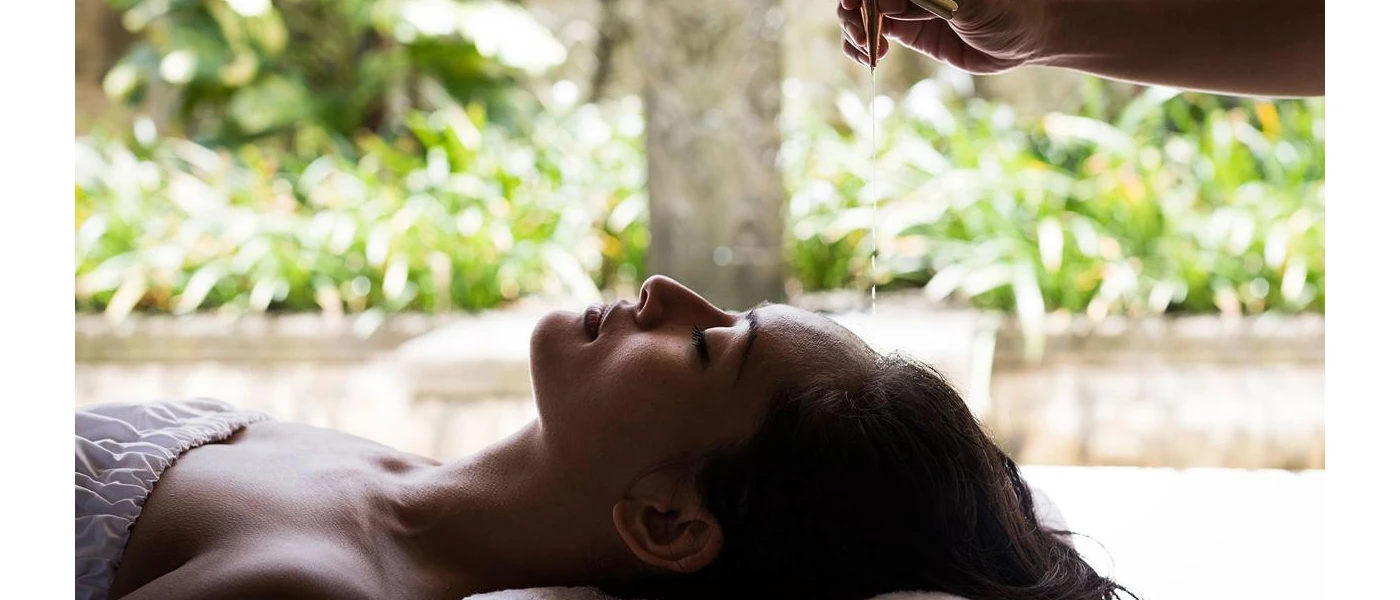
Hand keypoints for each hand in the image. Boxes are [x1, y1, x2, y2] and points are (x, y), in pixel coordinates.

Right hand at [838, 0, 1048, 74]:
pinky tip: (868, 57)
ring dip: (853, 30)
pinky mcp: (908, 30)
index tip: (855, 5)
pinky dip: (860, 46)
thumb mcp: (967, 4)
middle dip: (853, 12)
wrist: (1024, 38)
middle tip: (864, 35)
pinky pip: (872, 34)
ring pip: (862, 13)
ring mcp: (906, 6)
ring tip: (867, 48)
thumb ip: (926, 1)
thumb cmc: (1006, 9)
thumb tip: (883, 4)